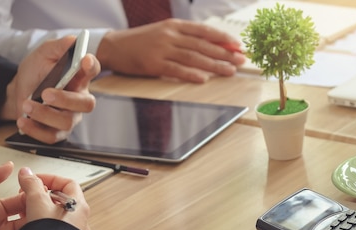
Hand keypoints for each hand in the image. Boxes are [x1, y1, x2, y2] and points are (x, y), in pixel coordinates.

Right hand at [0, 163, 90, 229]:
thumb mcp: (38, 204)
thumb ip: (32, 186)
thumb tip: (27, 173)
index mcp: (78, 205)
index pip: (68, 183)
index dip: (49, 179)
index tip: (33, 180)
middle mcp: (78, 219)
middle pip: (58, 200)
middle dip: (39, 197)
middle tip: (25, 198)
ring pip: (52, 217)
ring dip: (37, 212)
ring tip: (24, 214)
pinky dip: (38, 227)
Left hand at [3, 35, 99, 143]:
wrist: (19, 91)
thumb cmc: (36, 73)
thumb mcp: (44, 55)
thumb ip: (58, 47)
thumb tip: (72, 40)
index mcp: (79, 78)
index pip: (93, 70)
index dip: (91, 66)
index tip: (84, 60)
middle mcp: (79, 99)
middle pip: (86, 104)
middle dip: (66, 99)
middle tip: (46, 93)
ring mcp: (70, 117)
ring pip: (66, 121)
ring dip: (45, 114)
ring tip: (27, 105)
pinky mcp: (57, 132)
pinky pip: (52, 136)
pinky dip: (36, 130)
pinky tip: (24, 121)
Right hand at [97, 19, 246, 82]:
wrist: (114, 46)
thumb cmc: (143, 41)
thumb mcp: (165, 32)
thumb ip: (186, 38)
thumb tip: (212, 46)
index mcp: (175, 26)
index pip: (204, 31)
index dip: (223, 38)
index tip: (238, 46)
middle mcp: (170, 35)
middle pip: (203, 45)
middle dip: (225, 53)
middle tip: (241, 60)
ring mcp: (162, 49)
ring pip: (194, 57)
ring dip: (214, 65)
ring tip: (230, 71)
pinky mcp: (153, 64)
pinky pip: (176, 70)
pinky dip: (191, 74)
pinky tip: (204, 79)